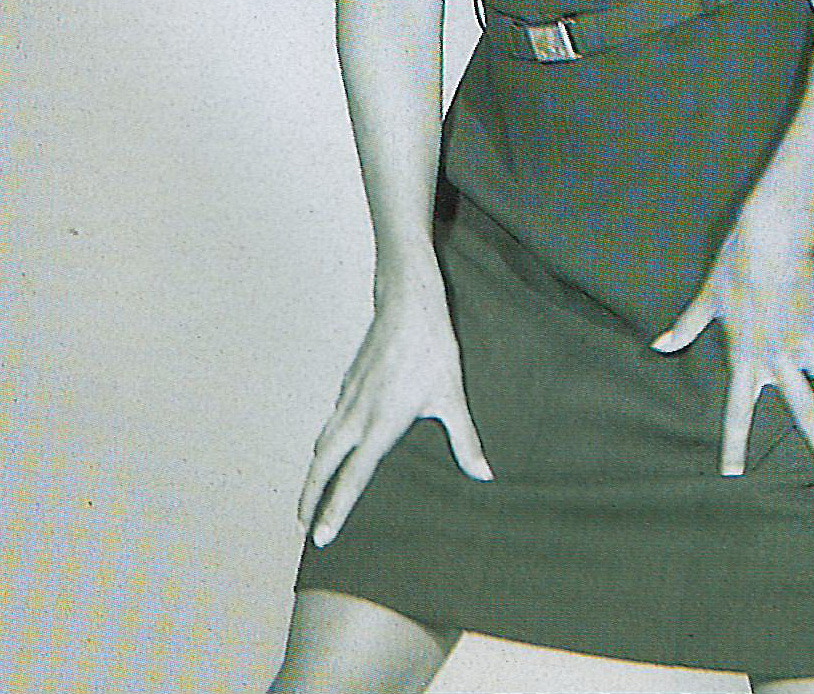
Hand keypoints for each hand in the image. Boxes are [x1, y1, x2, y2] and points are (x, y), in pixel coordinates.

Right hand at [300, 279, 492, 544]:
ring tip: (310, 494)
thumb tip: (485, 474)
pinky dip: (324, 442)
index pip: (352, 478)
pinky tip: (331, 446)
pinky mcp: (348, 381)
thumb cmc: (433, 348)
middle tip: (302, 526)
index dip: (334, 510)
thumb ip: (465, 440)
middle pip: (323, 465)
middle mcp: (356, 415)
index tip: (319, 537)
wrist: (408, 302)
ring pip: (322, 442)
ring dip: (314, 471)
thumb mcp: (452, 396)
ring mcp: (348, 397)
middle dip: (310, 497)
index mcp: (380, 425)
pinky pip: (330, 420)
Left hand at [653, 213, 813, 483]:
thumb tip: (659, 345)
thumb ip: (687, 327)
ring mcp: (808, 341)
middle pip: (808, 415)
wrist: (774, 238)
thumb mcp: (708, 298)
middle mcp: (780, 360)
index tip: (734, 478)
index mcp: (747, 359)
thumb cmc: (736, 266)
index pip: (738, 413)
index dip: (734, 447)